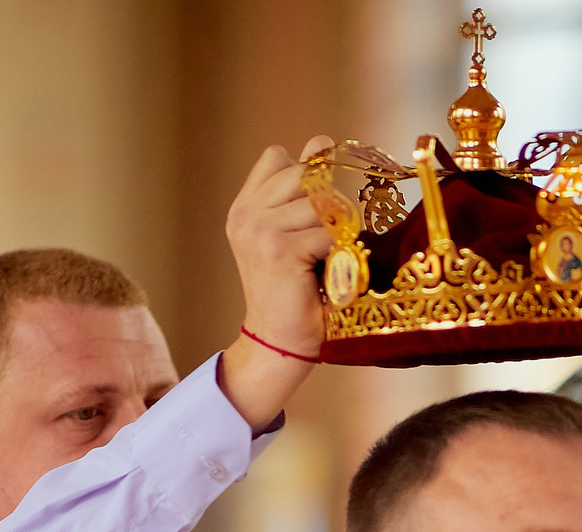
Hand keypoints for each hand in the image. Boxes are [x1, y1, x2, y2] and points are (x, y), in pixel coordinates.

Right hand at [217, 135, 334, 430]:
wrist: (279, 342)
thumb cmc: (295, 292)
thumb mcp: (294, 233)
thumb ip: (304, 190)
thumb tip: (322, 140)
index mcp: (244, 207)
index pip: (278, 158)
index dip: (307, 171)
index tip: (320, 202)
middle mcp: (246, 215)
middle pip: (305, 173)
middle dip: (329, 200)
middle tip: (330, 235)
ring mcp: (258, 230)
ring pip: (320, 201)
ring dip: (335, 228)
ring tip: (326, 256)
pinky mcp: (278, 250)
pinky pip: (327, 231)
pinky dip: (337, 251)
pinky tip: (325, 271)